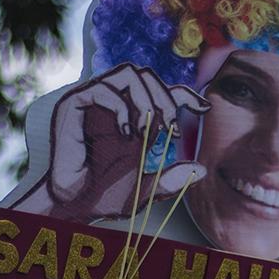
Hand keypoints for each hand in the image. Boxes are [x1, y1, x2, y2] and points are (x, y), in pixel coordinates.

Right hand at [13, 65, 207, 222]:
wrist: (74, 206)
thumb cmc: (105, 196)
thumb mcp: (147, 189)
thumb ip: (172, 179)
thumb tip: (201, 171)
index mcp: (134, 118)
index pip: (161, 90)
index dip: (184, 93)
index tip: (204, 108)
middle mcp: (116, 104)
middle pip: (147, 75)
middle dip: (167, 99)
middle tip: (173, 130)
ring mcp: (94, 101)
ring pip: (128, 73)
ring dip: (146, 98)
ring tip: (149, 129)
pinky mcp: (74, 105)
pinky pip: (102, 89)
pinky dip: (121, 107)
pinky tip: (127, 134)